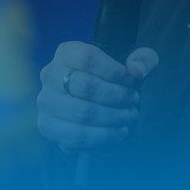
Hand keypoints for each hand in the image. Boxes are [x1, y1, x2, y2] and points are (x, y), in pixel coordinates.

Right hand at [36, 41, 158, 151]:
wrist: (88, 103)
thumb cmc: (110, 79)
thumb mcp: (131, 63)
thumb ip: (142, 58)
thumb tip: (136, 70)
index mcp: (66, 53)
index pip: (87, 58)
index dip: (114, 71)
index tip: (130, 81)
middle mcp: (50, 75)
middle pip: (86, 86)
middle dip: (117, 96)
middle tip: (133, 101)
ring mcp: (46, 102)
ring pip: (83, 112)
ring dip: (113, 117)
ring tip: (129, 117)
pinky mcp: (48, 127)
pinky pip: (77, 135)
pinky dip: (103, 136)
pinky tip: (118, 132)